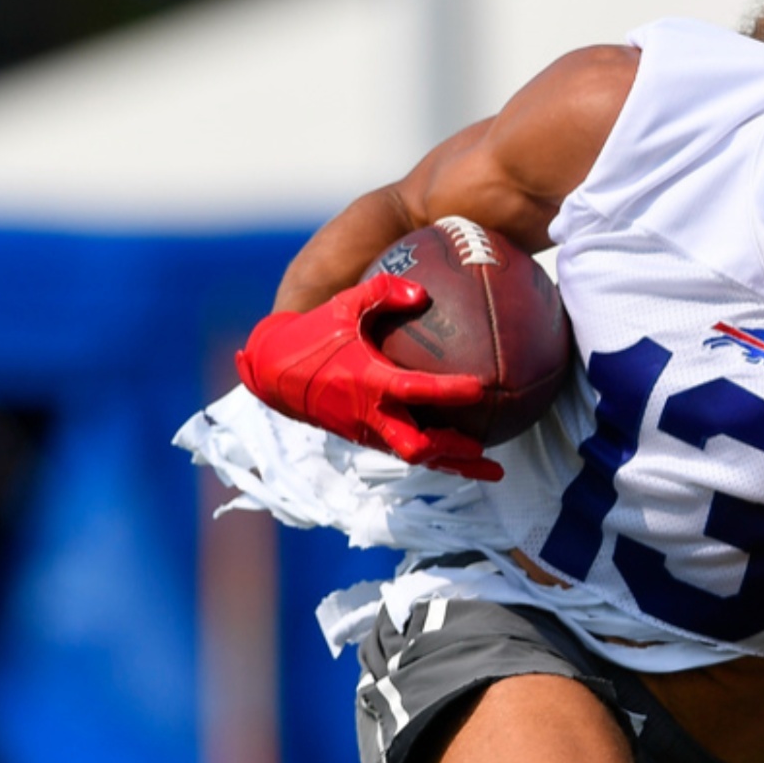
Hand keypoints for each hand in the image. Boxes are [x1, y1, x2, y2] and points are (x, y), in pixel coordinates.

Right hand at [235, 272, 504, 479]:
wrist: (272, 373)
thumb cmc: (310, 336)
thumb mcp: (341, 306)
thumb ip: (382, 293)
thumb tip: (422, 293)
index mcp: (365, 382)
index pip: (413, 391)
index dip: (447, 392)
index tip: (479, 387)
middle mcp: (367, 415)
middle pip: (417, 448)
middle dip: (453, 452)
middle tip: (485, 449)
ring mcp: (366, 432)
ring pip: (415, 457)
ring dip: (451, 464)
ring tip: (491, 469)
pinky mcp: (365, 437)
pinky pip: (405, 449)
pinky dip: (435, 454)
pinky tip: (462, 450)